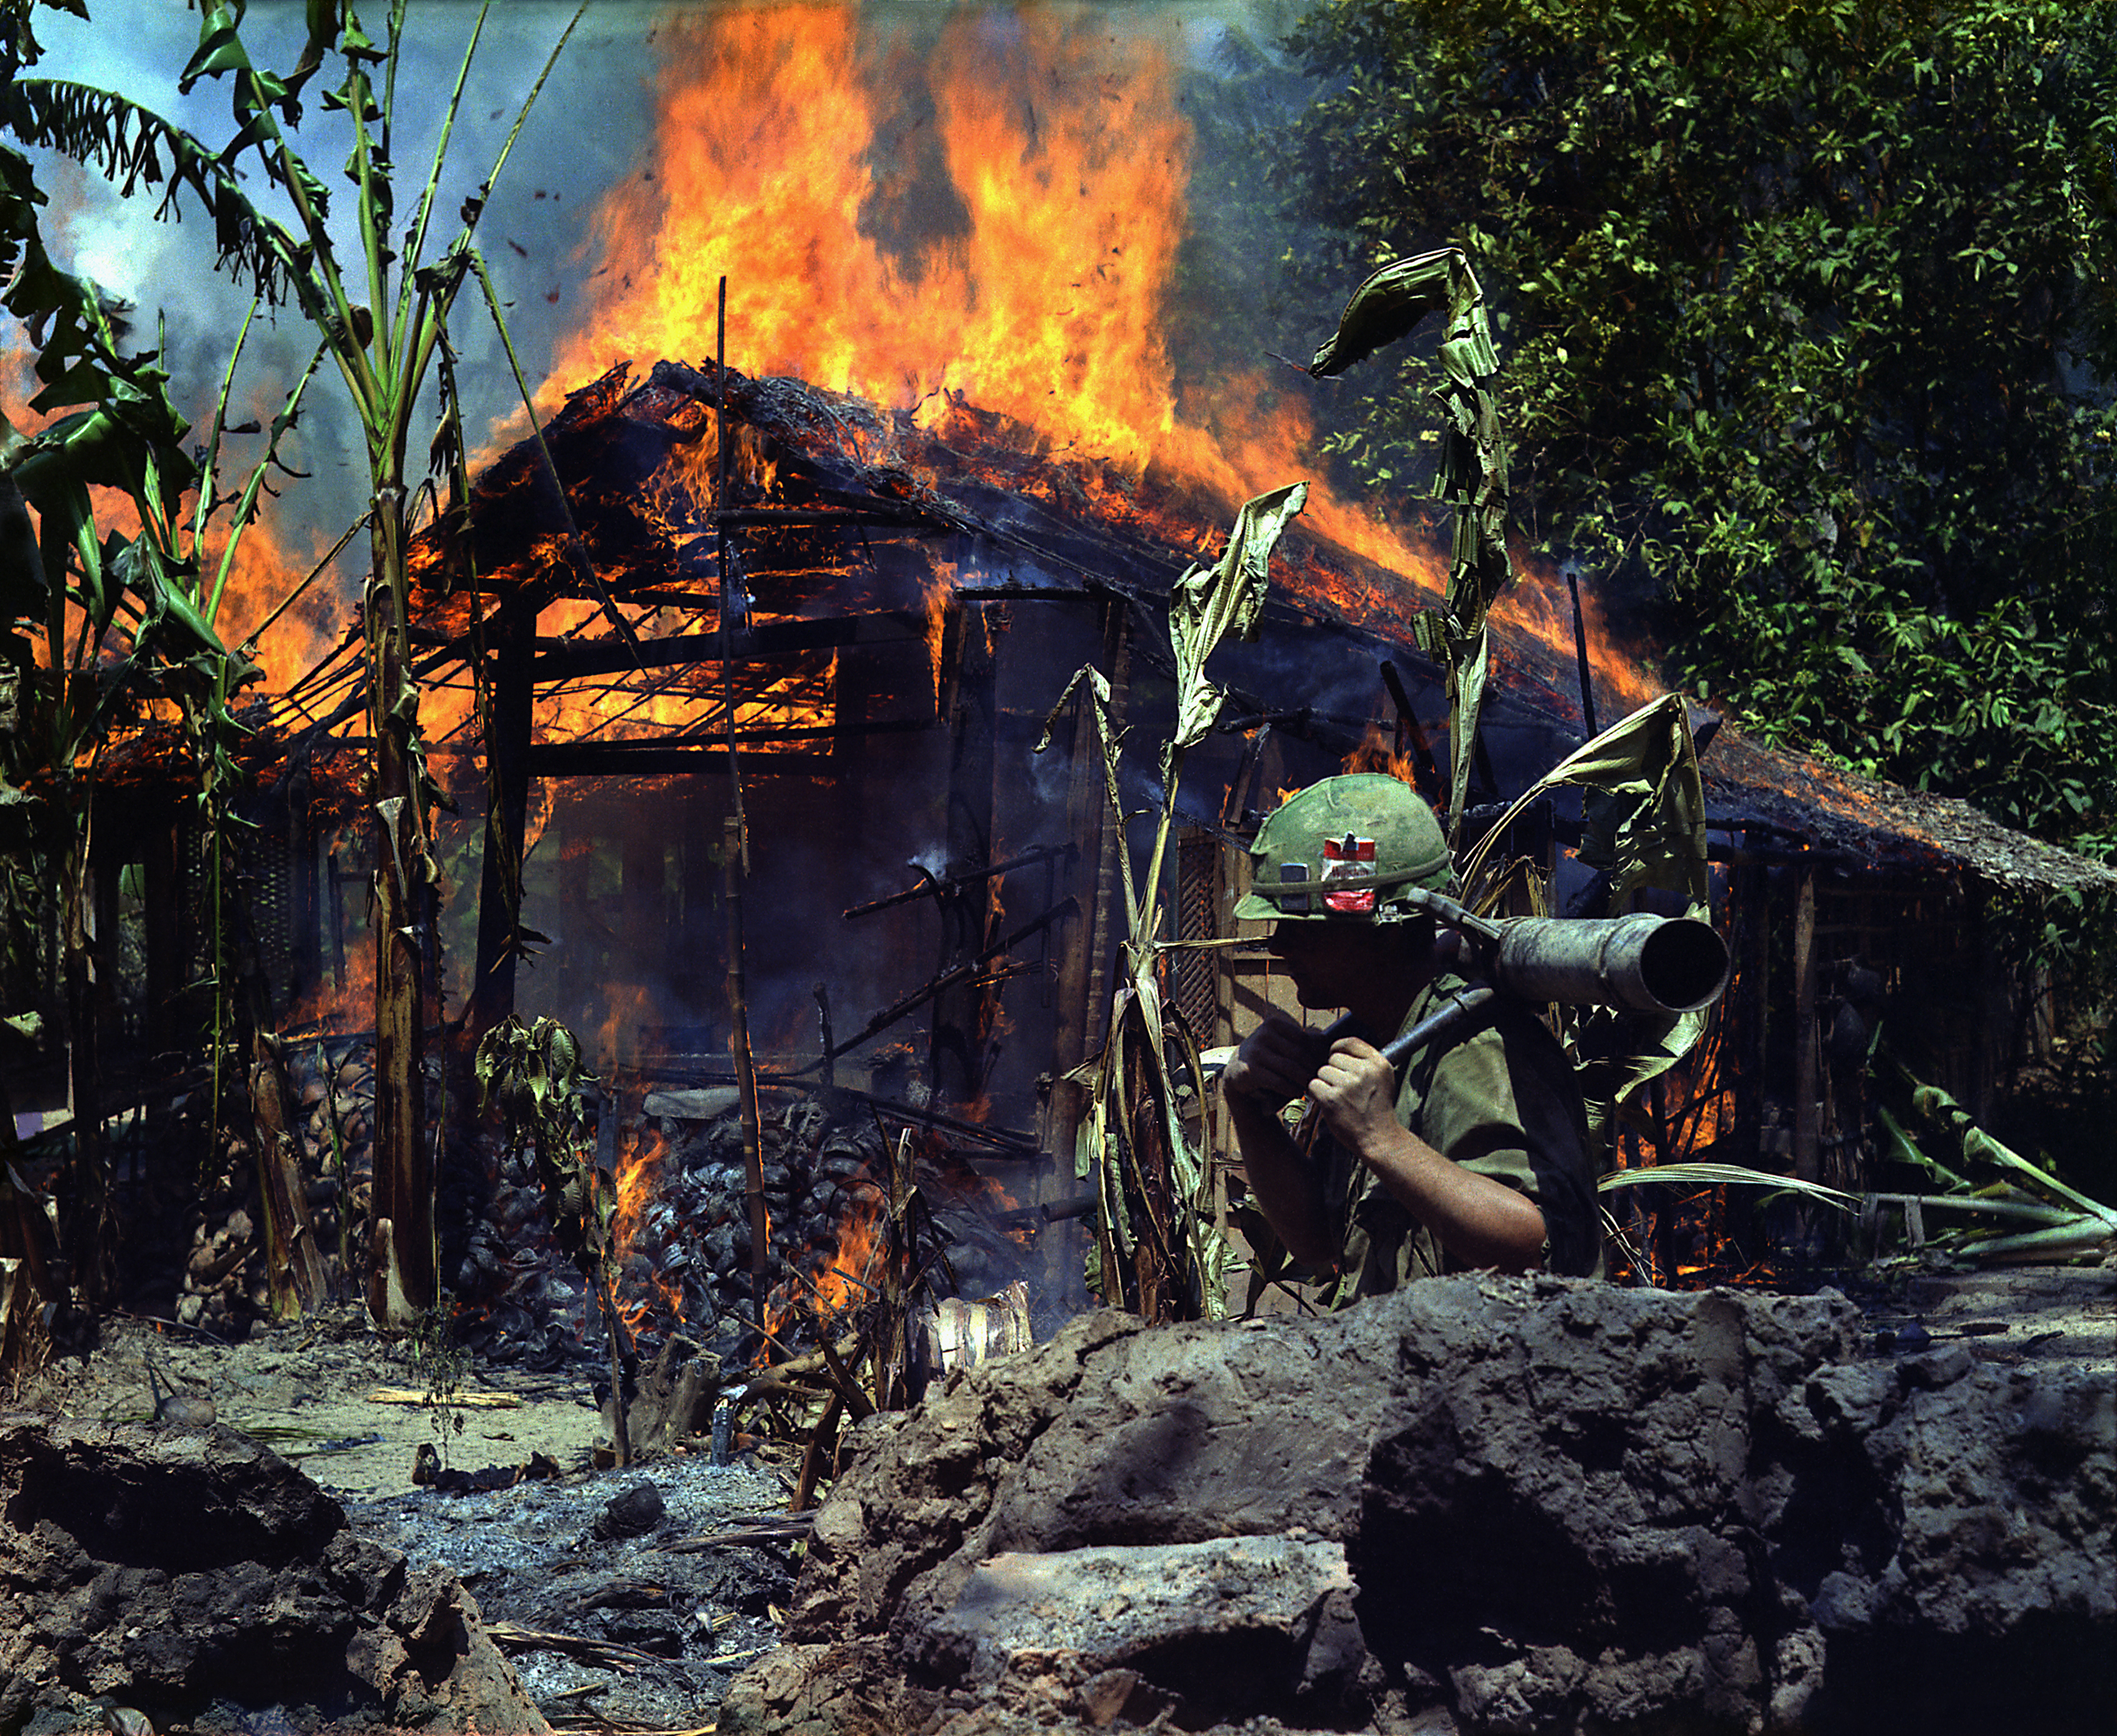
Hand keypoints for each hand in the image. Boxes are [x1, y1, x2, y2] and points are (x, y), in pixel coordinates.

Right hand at [1222, 1012, 1324, 1110]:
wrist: (1236, 1073)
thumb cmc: (1267, 1059)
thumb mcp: (1282, 1045)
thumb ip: (1302, 1041)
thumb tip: (1327, 1040)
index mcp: (1273, 1024)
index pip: (1305, 1039)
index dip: (1317, 1054)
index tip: (1324, 1067)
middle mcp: (1262, 1034)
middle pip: (1299, 1054)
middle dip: (1312, 1069)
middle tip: (1319, 1081)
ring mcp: (1255, 1052)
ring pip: (1291, 1068)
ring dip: (1304, 1081)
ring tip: (1309, 1087)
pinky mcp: (1250, 1070)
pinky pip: (1279, 1082)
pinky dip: (1292, 1089)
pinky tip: (1297, 1092)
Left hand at [1306, 1036, 1400, 1155]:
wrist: (1379, 1138)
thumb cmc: (1377, 1109)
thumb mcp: (1383, 1079)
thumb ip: (1365, 1061)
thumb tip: (1337, 1049)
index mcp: (1378, 1063)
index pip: (1350, 1042)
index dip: (1338, 1049)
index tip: (1336, 1058)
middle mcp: (1364, 1071)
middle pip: (1333, 1058)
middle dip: (1333, 1072)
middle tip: (1344, 1090)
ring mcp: (1347, 1085)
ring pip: (1322, 1072)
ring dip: (1325, 1085)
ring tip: (1340, 1099)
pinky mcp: (1332, 1099)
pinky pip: (1313, 1085)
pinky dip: (1317, 1095)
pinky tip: (1330, 1104)